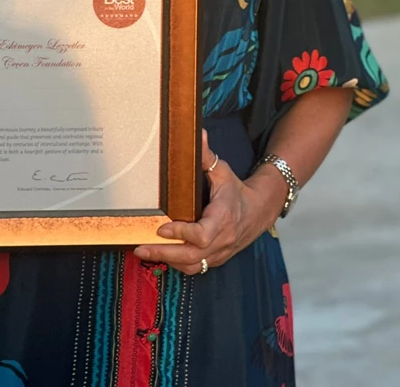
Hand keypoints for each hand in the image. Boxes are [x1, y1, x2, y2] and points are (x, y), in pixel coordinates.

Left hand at [133, 130, 282, 273]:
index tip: (162, 227)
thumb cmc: (236, 191)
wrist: (258, 211)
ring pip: (192, 265)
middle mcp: (222, 239)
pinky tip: (161, 255)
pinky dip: (177, 264)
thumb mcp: (223, 171)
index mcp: (223, 218)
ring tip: (144, 252)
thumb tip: (197, 132)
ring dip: (167, 261)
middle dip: (164, 253)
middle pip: (192, 256)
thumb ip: (207, 156)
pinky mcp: (215, 258)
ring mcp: (219, 252)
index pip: (202, 234)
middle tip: (141, 248)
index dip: (182, 233)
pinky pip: (195, 267)